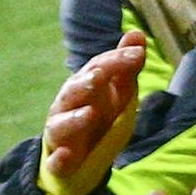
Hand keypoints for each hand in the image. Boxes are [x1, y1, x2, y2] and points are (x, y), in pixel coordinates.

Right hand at [44, 32, 145, 194]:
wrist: (81, 156)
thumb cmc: (100, 116)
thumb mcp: (118, 92)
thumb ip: (125, 67)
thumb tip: (137, 34)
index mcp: (83, 86)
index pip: (97, 68)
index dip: (115, 60)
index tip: (138, 53)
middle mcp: (67, 106)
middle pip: (74, 91)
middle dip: (86, 83)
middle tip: (99, 77)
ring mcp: (61, 133)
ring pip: (61, 124)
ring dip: (75, 119)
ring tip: (90, 114)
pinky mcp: (60, 161)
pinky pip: (57, 160)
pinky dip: (61, 158)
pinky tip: (67, 155)